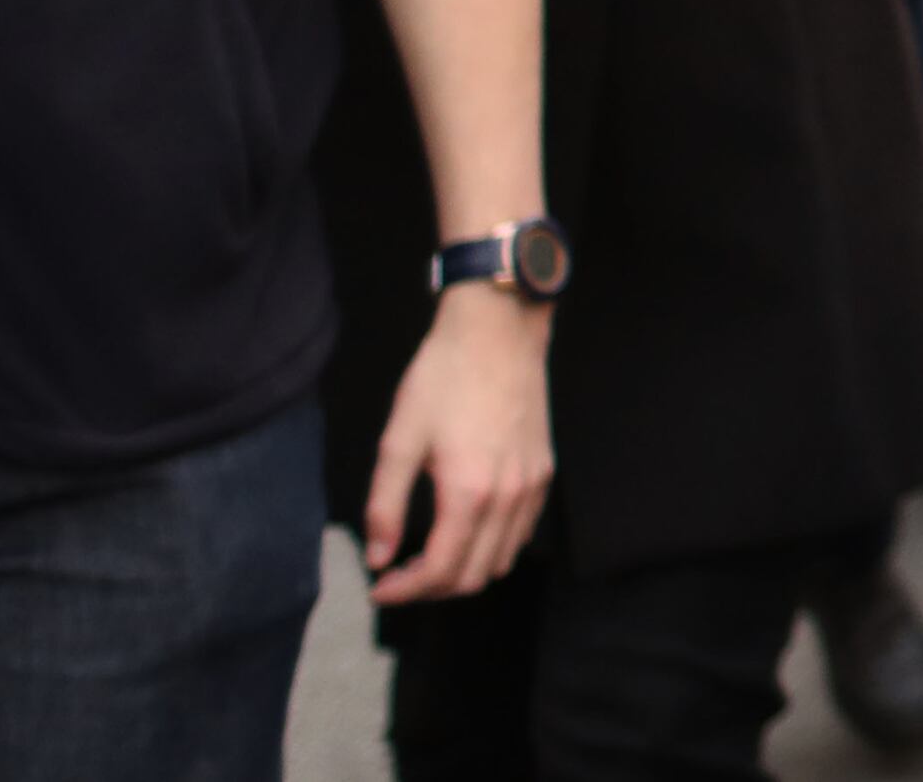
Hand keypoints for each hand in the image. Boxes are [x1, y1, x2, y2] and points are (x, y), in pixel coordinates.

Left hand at [364, 281, 553, 603]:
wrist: (498, 330)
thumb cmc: (443, 378)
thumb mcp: (399, 439)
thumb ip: (385, 505)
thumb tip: (379, 558)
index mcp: (469, 492)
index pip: (440, 571)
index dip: (405, 591)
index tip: (379, 588)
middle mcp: (508, 498)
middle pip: (473, 576)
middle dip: (431, 588)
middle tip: (399, 575)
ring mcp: (532, 486)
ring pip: (502, 560)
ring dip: (464, 571)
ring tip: (429, 557)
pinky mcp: (544, 472)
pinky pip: (521, 532)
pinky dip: (493, 548)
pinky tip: (466, 529)